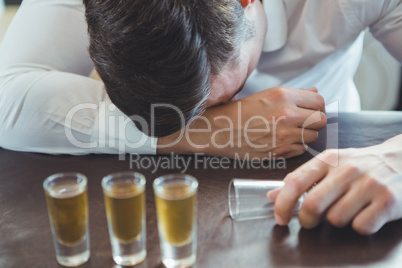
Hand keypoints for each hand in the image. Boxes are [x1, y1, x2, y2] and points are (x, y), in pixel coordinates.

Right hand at [158, 86, 326, 158]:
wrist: (220, 130)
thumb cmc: (242, 111)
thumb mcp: (267, 95)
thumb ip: (295, 94)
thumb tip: (315, 91)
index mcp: (284, 96)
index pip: (319, 101)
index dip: (317, 106)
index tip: (311, 110)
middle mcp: (287, 115)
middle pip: (321, 120)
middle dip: (314, 121)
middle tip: (304, 122)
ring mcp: (284, 135)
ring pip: (313, 136)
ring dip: (305, 135)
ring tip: (290, 132)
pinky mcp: (280, 151)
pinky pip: (301, 149)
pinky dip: (296, 146)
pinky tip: (282, 141)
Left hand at [268, 135, 401, 234]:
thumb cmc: (360, 164)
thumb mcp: (330, 164)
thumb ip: (302, 178)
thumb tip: (272, 195)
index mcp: (329, 159)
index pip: (296, 182)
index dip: (282, 204)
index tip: (280, 218)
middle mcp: (348, 170)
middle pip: (313, 205)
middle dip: (306, 220)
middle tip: (309, 221)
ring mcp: (369, 185)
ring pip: (336, 219)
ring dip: (336, 221)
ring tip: (346, 208)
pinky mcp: (388, 202)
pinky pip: (360, 227)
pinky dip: (358, 226)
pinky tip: (364, 213)